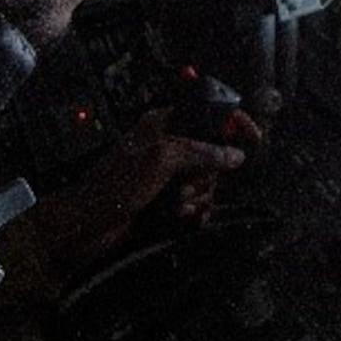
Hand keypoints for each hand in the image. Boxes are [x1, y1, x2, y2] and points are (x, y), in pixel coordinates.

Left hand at [29, 107, 256, 266]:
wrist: (86, 226)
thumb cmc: (116, 185)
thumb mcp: (161, 158)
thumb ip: (202, 152)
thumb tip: (237, 155)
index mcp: (164, 124)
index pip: (208, 114)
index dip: (233, 123)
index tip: (254, 137)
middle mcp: (169, 147)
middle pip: (214, 155)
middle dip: (207, 175)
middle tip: (184, 187)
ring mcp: (169, 177)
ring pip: (208, 183)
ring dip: (197, 198)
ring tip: (175, 206)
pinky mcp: (167, 203)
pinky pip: (198, 206)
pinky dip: (194, 214)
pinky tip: (180, 219)